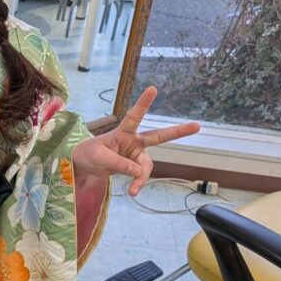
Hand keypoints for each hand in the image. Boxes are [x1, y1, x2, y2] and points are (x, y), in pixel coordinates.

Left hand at [72, 85, 199, 196]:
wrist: (83, 166)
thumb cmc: (89, 155)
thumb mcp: (99, 158)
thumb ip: (119, 163)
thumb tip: (139, 172)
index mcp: (123, 132)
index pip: (134, 116)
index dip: (143, 103)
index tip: (153, 88)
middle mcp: (133, 141)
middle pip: (158, 136)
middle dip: (177, 132)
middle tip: (197, 126)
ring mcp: (135, 154)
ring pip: (146, 165)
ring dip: (141, 177)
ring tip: (133, 190)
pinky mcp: (133, 166)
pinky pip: (140, 176)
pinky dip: (138, 184)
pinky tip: (133, 192)